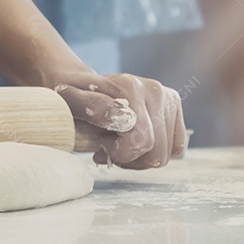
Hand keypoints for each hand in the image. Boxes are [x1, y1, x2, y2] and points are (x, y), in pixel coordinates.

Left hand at [53, 72, 185, 168]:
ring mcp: (167, 97)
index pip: (141, 141)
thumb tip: (122, 118)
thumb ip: (91, 107)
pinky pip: (175, 148)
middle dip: (130, 159)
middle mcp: (154, 89)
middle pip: (157, 153)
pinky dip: (154, 152)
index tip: (101, 146)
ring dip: (140, 157)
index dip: (119, 154)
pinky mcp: (174, 107)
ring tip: (118, 143)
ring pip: (166, 154)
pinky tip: (133, 142)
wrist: (79, 84)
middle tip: (108, 146)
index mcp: (129, 87)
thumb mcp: (68, 101)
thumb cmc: (70, 97)